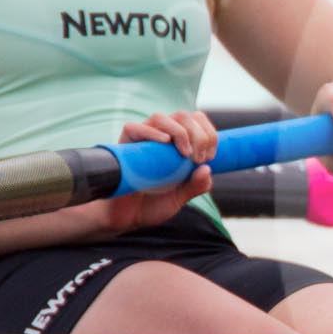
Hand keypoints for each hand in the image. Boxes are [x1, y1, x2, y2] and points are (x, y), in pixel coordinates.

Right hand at [103, 110, 215, 232]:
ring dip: (180, 132)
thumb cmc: (153, 204)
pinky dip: (151, 132)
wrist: (126, 217)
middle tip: (198, 159)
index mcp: (177, 143)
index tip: (209, 158)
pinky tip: (164, 142)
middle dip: (199, 135)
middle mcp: (160, 136)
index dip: (209, 133)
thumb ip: (196, 186)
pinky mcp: (123, 145)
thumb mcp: (180, 197)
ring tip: (185, 154)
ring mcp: (140, 139)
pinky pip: (133, 128)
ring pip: (161, 117)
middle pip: (183, 116)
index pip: (197, 119)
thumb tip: (206, 169)